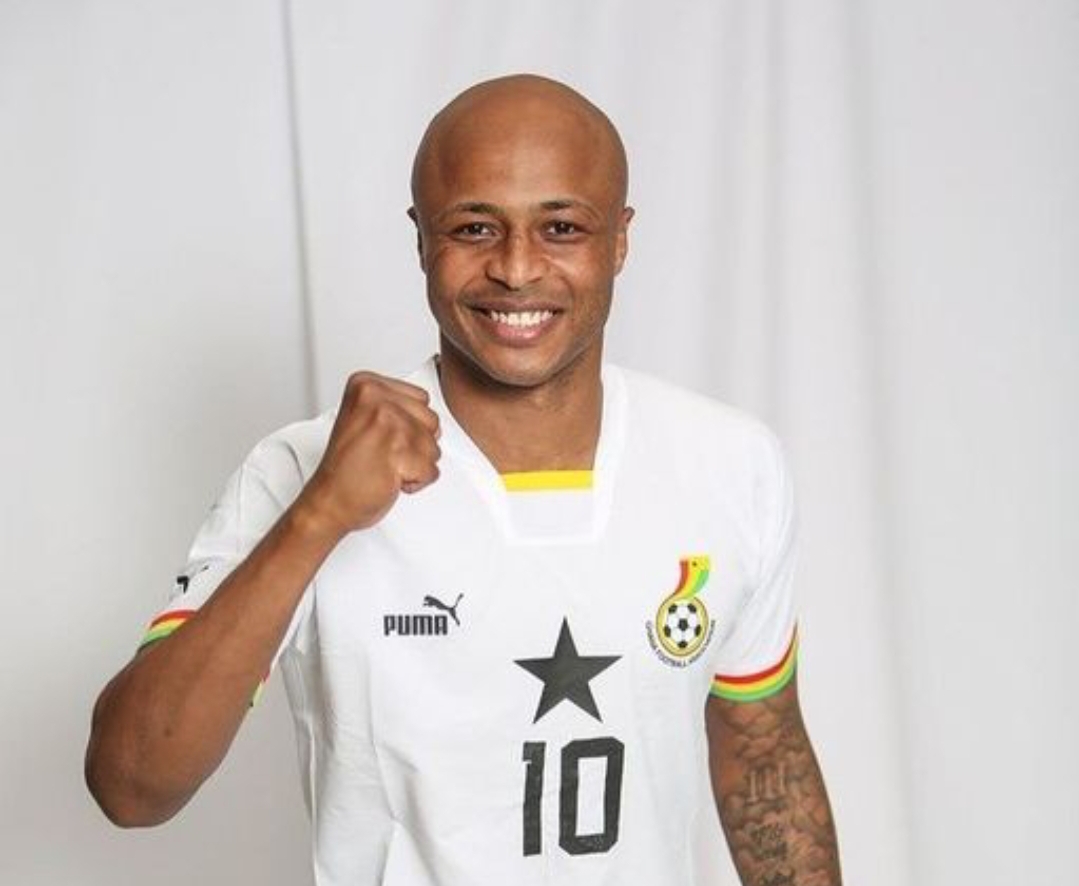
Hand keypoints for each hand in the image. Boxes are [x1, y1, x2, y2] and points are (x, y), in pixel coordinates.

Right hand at [299, 372, 440, 536]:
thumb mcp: (365, 418)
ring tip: (385, 465)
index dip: (409, 426)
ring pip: (433, 446)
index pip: (421, 399)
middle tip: (383, 454)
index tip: (382, 437)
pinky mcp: (398, 451)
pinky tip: (390, 478)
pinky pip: (432, 470)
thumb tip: (429, 414)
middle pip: (431, 421)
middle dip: (415, 445)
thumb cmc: (347, 468)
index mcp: (366, 385)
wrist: (328, 501)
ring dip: (415, 464)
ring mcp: (387, 423)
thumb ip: (396, 406)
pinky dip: (416, 482)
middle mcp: (375, 399)